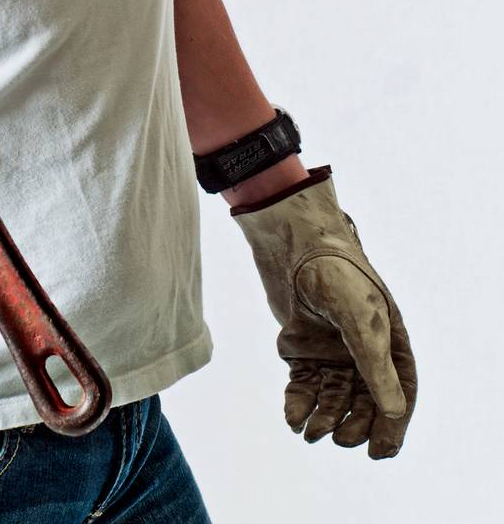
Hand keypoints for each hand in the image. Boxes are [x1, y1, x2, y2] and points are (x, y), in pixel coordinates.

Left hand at [231, 166, 416, 458]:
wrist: (292, 241)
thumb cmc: (336, 272)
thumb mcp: (362, 320)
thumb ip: (375, 366)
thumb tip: (393, 413)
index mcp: (389, 340)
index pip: (400, 393)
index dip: (392, 424)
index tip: (379, 451)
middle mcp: (362, 349)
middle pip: (365, 401)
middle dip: (355, 424)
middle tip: (340, 439)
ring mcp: (331, 349)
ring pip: (334, 398)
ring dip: (326, 419)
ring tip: (313, 433)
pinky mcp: (302, 347)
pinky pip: (304, 385)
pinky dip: (300, 403)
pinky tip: (294, 418)